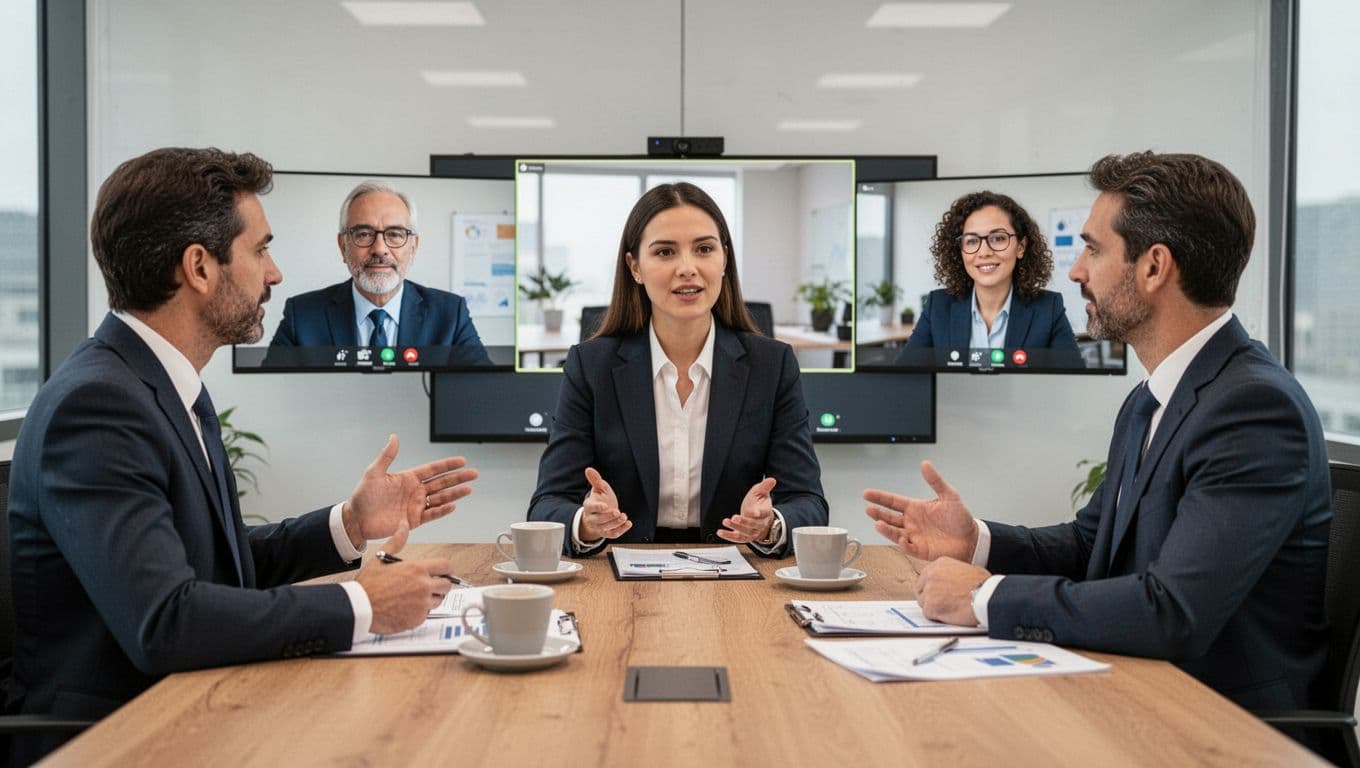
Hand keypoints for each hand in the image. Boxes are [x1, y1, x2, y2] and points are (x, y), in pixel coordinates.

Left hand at [342, 435, 477, 547]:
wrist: (357, 519)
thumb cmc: (363, 496)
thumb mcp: (374, 472)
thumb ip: (387, 456)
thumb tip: (394, 437)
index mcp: (408, 478)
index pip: (433, 469)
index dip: (447, 465)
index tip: (462, 461)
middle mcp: (415, 491)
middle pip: (442, 483)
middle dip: (458, 478)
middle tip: (473, 474)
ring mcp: (415, 505)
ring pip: (440, 498)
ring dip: (455, 494)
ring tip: (468, 489)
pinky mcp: (414, 520)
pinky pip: (432, 514)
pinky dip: (442, 510)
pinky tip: (452, 505)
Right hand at [355, 521, 456, 634]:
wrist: (359, 608)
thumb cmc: (368, 585)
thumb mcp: (381, 558)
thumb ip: (397, 541)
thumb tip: (403, 526)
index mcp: (417, 569)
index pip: (446, 566)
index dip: (446, 570)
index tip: (442, 573)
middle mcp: (423, 586)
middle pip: (447, 585)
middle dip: (440, 585)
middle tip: (428, 586)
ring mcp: (422, 604)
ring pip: (438, 601)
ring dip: (430, 599)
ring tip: (414, 598)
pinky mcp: (418, 619)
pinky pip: (426, 614)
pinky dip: (420, 612)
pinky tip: (406, 608)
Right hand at [579, 467, 630, 541]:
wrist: (601, 514)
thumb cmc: (600, 500)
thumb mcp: (599, 489)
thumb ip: (595, 480)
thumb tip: (589, 469)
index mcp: (589, 506)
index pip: (590, 507)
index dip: (597, 507)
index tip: (605, 505)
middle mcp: (592, 518)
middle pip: (598, 520)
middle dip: (608, 517)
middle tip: (617, 512)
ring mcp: (599, 527)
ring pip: (605, 528)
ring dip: (615, 523)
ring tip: (624, 517)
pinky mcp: (606, 533)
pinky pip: (612, 534)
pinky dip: (621, 530)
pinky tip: (628, 524)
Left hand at [717, 477, 776, 543]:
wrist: (759, 519)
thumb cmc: (759, 504)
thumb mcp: (761, 493)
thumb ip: (765, 486)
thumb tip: (772, 479)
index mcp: (765, 513)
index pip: (764, 513)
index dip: (759, 513)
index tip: (755, 512)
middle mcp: (760, 524)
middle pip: (753, 525)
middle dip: (744, 522)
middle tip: (735, 517)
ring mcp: (752, 532)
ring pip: (745, 532)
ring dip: (735, 528)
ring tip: (726, 521)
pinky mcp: (744, 537)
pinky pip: (737, 539)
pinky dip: (728, 536)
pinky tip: (720, 532)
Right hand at [863, 460, 977, 561]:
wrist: (972, 539)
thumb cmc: (960, 518)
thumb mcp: (949, 495)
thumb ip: (935, 480)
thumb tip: (925, 464)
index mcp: (915, 508)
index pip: (893, 501)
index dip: (880, 497)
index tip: (867, 493)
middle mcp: (911, 522)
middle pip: (889, 517)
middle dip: (878, 513)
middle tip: (869, 509)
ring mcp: (914, 536)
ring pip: (894, 532)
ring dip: (886, 529)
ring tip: (879, 524)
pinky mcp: (920, 550)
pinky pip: (908, 547)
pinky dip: (903, 544)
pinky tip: (901, 538)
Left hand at [915, 557, 988, 626]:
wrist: (986, 596)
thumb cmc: (983, 585)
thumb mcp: (967, 569)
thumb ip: (953, 574)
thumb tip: (951, 582)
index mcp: (940, 564)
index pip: (925, 578)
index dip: (932, 588)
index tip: (937, 594)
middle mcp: (931, 574)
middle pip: (920, 590)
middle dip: (929, 599)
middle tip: (941, 605)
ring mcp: (929, 590)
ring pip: (924, 603)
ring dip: (934, 609)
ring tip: (950, 610)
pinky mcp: (930, 605)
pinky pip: (929, 614)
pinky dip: (938, 617)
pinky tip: (950, 615)